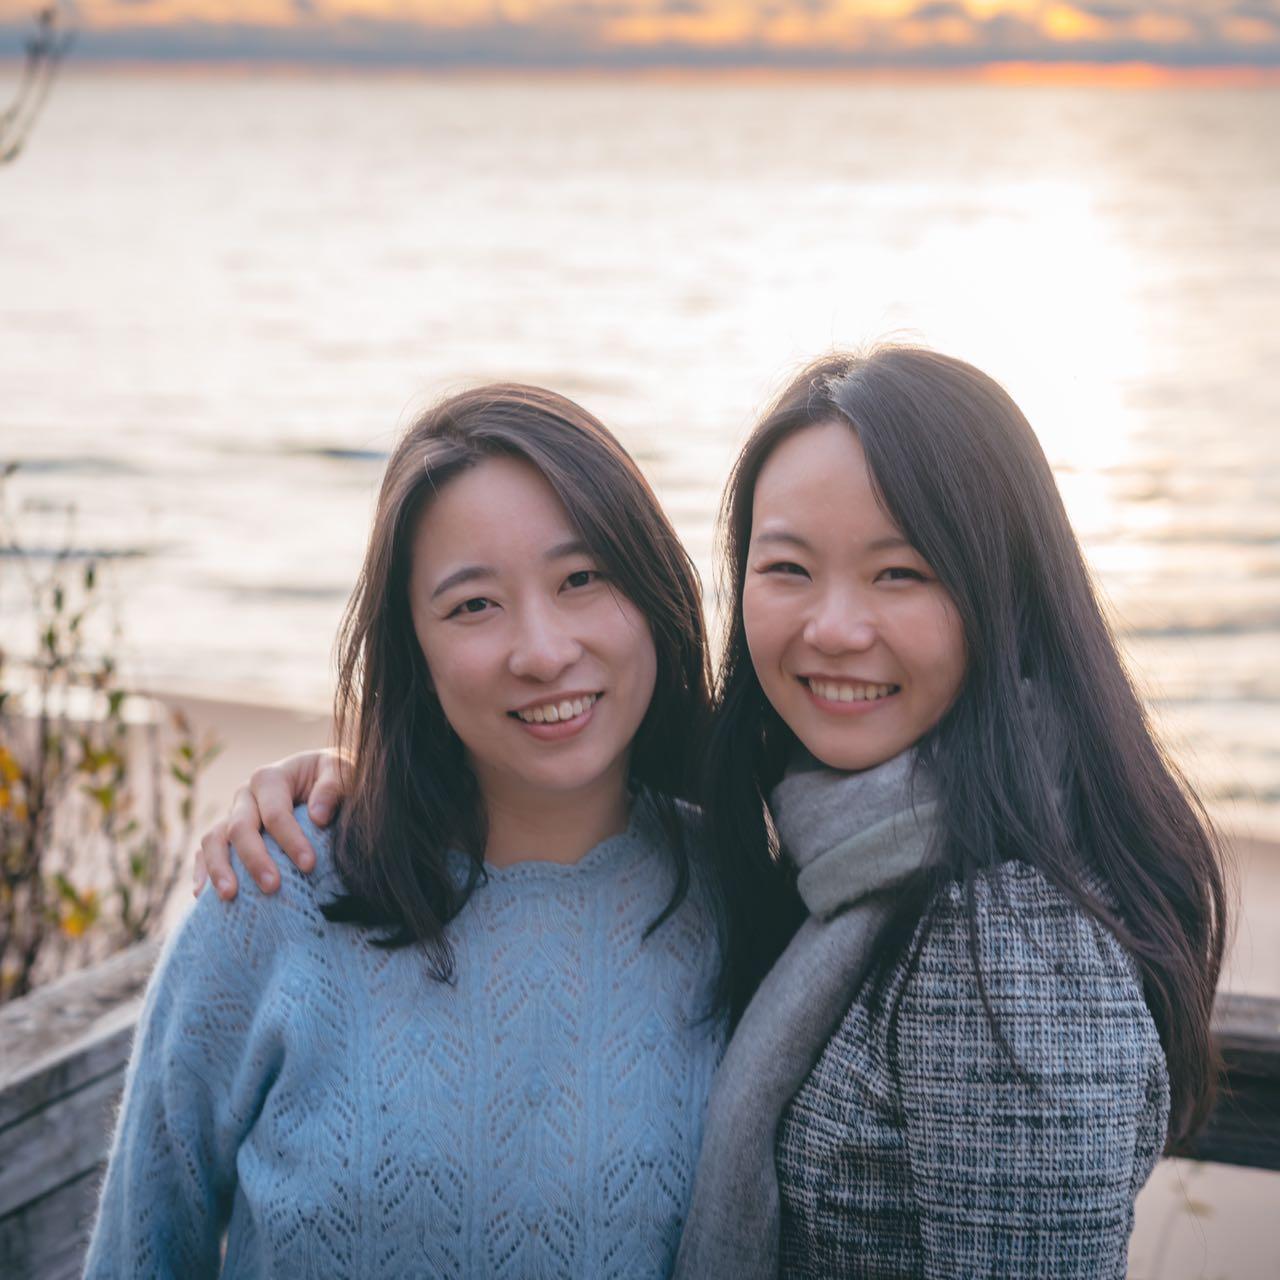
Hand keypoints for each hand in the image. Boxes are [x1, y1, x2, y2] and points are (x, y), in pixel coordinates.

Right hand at [193, 748, 348, 898]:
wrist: (319, 779)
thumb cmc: (332, 778)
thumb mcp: (340, 771)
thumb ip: (332, 788)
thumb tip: (318, 816)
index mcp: (270, 778)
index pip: (275, 813)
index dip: (290, 839)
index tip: (309, 865)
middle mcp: (245, 796)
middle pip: (240, 828)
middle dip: (255, 859)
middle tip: (272, 887)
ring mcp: (232, 815)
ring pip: (213, 840)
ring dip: (219, 869)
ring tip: (229, 896)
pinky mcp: (226, 834)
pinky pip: (205, 852)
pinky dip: (201, 872)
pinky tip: (203, 897)